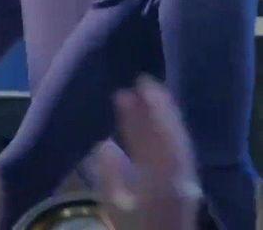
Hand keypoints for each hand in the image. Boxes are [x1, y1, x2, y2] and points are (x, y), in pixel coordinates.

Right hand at [97, 76, 200, 229]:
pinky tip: (159, 117)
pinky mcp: (188, 179)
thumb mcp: (113, 204)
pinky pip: (180, 146)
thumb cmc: (133, 227)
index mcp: (159, 177)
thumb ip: (109, 173)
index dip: (143, 111)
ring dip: (165, 112)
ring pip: (177, 136)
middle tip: (144, 78)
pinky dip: (171, 127)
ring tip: (150, 90)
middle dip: (158, 104)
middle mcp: (178, 172)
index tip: (130, 88)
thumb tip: (106, 144)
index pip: (153, 136)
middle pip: (170, 131)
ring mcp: (186, 175)